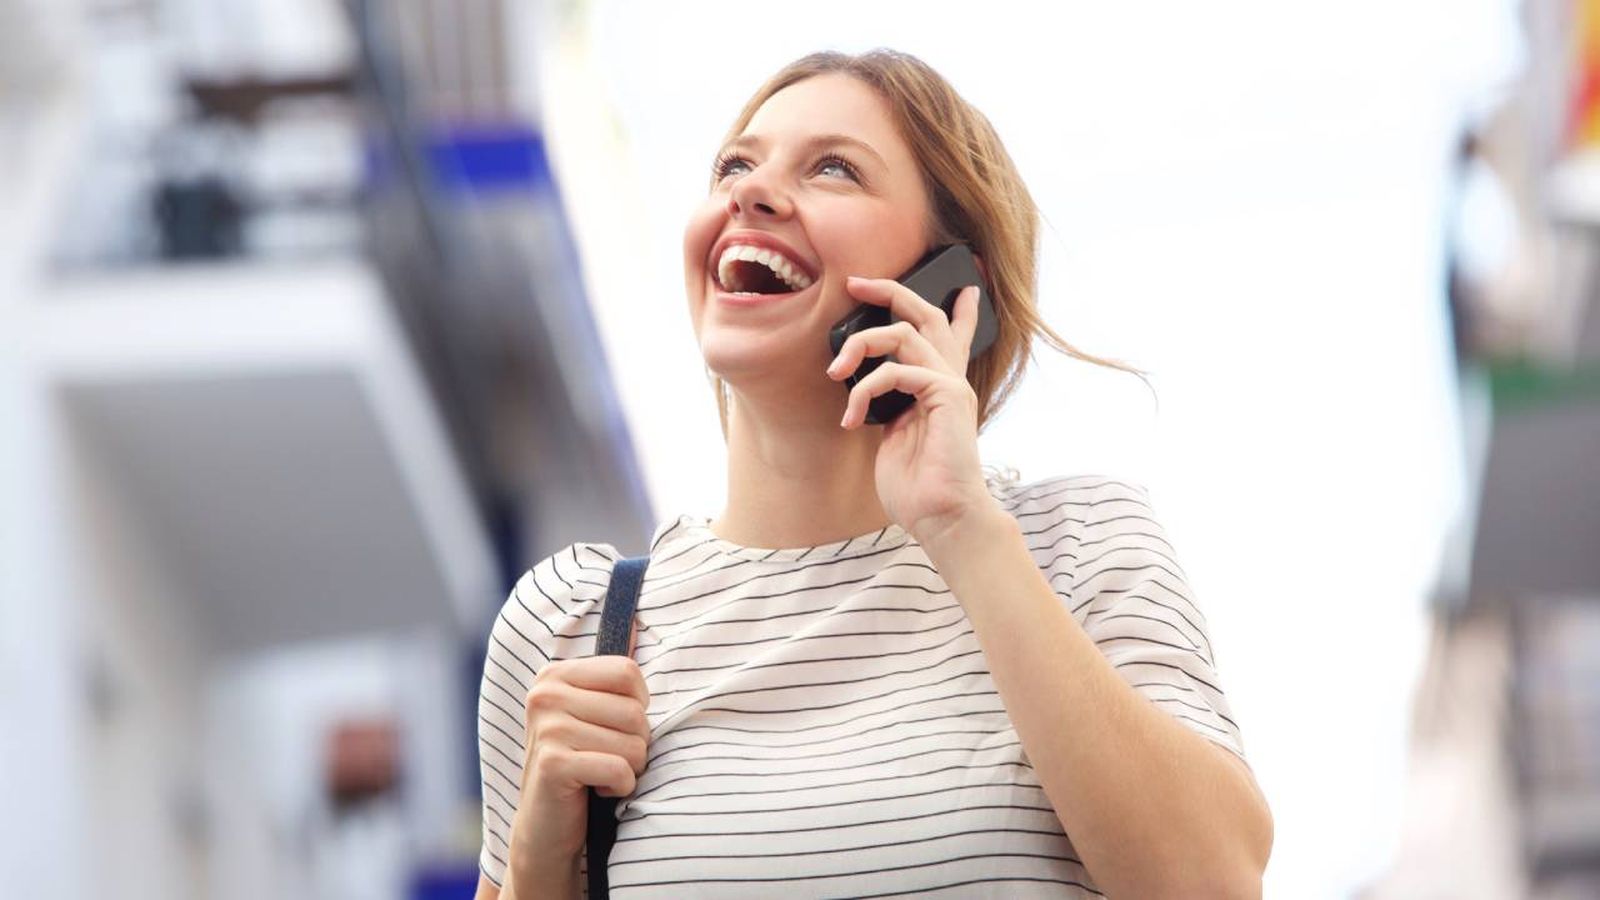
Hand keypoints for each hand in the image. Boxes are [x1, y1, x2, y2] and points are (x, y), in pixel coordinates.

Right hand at [510, 623, 649, 866]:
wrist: (545, 827)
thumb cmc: (580, 765)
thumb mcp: (593, 713)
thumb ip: (612, 675)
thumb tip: (637, 622)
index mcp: (555, 674)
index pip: (629, 673)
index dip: (638, 706)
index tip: (616, 727)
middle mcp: (545, 694)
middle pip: (635, 711)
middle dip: (636, 743)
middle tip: (607, 758)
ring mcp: (545, 727)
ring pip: (633, 743)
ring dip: (628, 768)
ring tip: (600, 773)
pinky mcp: (552, 762)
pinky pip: (619, 769)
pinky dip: (619, 786)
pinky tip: (594, 789)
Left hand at [827, 275, 999, 545]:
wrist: (942, 518)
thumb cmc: (916, 486)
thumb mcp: (893, 434)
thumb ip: (888, 403)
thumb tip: (863, 381)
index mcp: (940, 388)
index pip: (951, 334)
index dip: (951, 306)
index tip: (956, 286)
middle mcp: (950, 379)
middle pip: (926, 314)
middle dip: (890, 291)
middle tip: (855, 284)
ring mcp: (951, 385)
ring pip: (904, 332)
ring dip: (861, 344)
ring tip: (835, 371)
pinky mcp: (948, 396)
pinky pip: (896, 371)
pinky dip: (865, 389)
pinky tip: (851, 418)